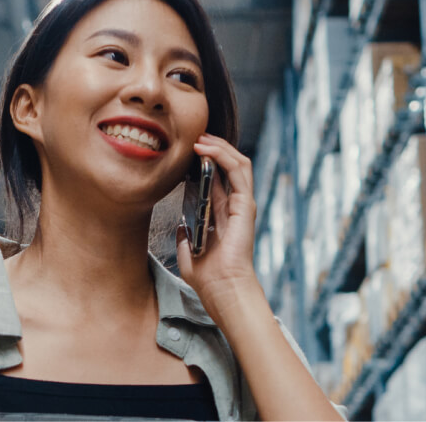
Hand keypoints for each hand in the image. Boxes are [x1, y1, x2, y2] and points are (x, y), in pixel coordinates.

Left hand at [175, 134, 260, 307]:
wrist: (222, 289)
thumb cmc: (208, 278)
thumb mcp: (188, 254)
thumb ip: (185, 238)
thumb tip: (180, 226)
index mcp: (221, 215)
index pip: (217, 179)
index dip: (205, 161)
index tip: (187, 150)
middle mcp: (234, 207)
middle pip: (228, 166)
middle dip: (213, 148)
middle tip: (194, 136)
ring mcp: (242, 204)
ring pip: (237, 163)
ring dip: (219, 146)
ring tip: (201, 137)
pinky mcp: (245, 205)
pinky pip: (239, 172)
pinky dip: (224, 155)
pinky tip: (206, 149)